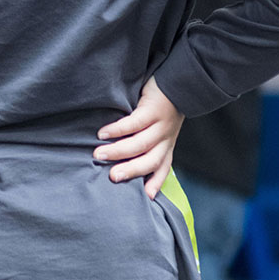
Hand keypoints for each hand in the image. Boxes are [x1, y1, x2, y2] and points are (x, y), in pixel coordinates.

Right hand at [95, 77, 184, 199]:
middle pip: (150, 161)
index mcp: (167, 146)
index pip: (161, 169)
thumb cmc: (163, 108)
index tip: (145, 197)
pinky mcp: (153, 110)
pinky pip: (134, 123)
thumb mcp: (161, 130)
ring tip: (98, 155)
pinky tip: (103, 133)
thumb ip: (148, 143)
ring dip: (119, 151)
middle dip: (130, 170)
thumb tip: (123, 160)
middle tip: (111, 177)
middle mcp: (165, 139)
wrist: (179, 82)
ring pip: (141, 144)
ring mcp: (160, 125)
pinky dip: (118, 130)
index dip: (154, 184)